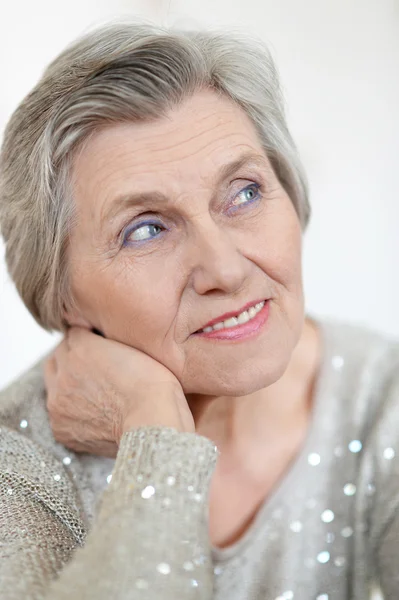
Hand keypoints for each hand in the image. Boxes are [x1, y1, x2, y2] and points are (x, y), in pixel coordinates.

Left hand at [44, 327, 194, 457]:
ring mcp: (58, 403)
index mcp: (81, 348)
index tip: (100, 344)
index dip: (89, 338)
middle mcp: (64, 373)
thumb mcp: (135, 346)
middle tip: (95, 365)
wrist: (152, 422)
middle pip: (59, 355)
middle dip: (72, 356)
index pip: (74, 333)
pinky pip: (59, 412)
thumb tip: (101, 340)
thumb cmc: (152, 386)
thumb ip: (109, 340)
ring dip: (68, 382)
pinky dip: (71, 410)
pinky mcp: (61, 428)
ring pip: (54, 383)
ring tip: (96, 391)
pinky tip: (94, 411)